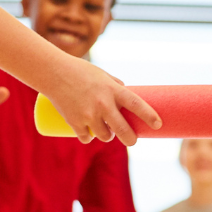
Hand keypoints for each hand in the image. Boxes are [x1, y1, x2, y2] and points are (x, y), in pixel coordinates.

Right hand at [44, 58, 160, 147]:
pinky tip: (88, 134)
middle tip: (132, 141)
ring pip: (105, 136)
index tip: (158, 124)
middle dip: (130, 139)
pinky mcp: (74, 122)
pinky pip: (86, 138)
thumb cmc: (80, 71)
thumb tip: (127, 99)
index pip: (136, 104)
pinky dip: (88, 137)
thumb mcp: (103, 75)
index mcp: (112, 90)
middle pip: (122, 130)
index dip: (149, 115)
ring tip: (105, 130)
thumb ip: (115, 86)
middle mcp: (103, 103)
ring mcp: (88, 114)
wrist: (54, 73)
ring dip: (107, 136)